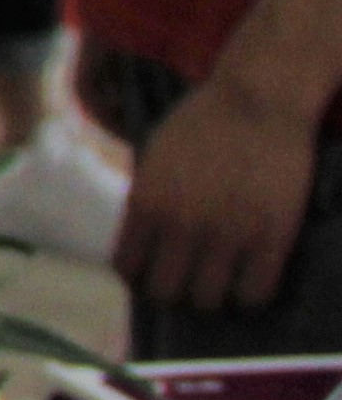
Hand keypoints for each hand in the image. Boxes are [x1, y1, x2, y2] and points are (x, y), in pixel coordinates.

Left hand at [115, 65, 325, 312]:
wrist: (257, 100)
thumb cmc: (203, 122)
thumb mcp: (155, 158)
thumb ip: (148, 200)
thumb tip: (142, 240)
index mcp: (146, 204)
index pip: (128, 267)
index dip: (138, 277)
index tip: (150, 276)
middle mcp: (182, 225)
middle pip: (165, 292)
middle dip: (172, 291)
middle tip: (186, 282)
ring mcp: (228, 235)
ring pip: (208, 300)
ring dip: (211, 296)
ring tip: (217, 283)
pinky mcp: (272, 239)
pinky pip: (254, 293)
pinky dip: (248, 295)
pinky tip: (247, 281)